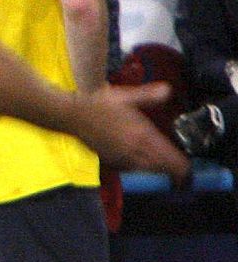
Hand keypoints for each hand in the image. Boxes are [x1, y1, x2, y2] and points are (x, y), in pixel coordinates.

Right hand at [71, 83, 189, 184]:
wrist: (71, 115)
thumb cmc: (98, 103)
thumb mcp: (125, 95)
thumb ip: (149, 95)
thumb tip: (169, 90)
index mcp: (142, 135)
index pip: (169, 158)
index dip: (182, 166)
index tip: (188, 168)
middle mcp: (134, 150)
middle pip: (161, 168)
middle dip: (173, 170)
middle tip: (182, 171)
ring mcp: (121, 157)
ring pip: (147, 170)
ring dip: (158, 170)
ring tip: (165, 168)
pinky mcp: (110, 159)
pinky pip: (132, 169)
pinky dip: (141, 168)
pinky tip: (142, 163)